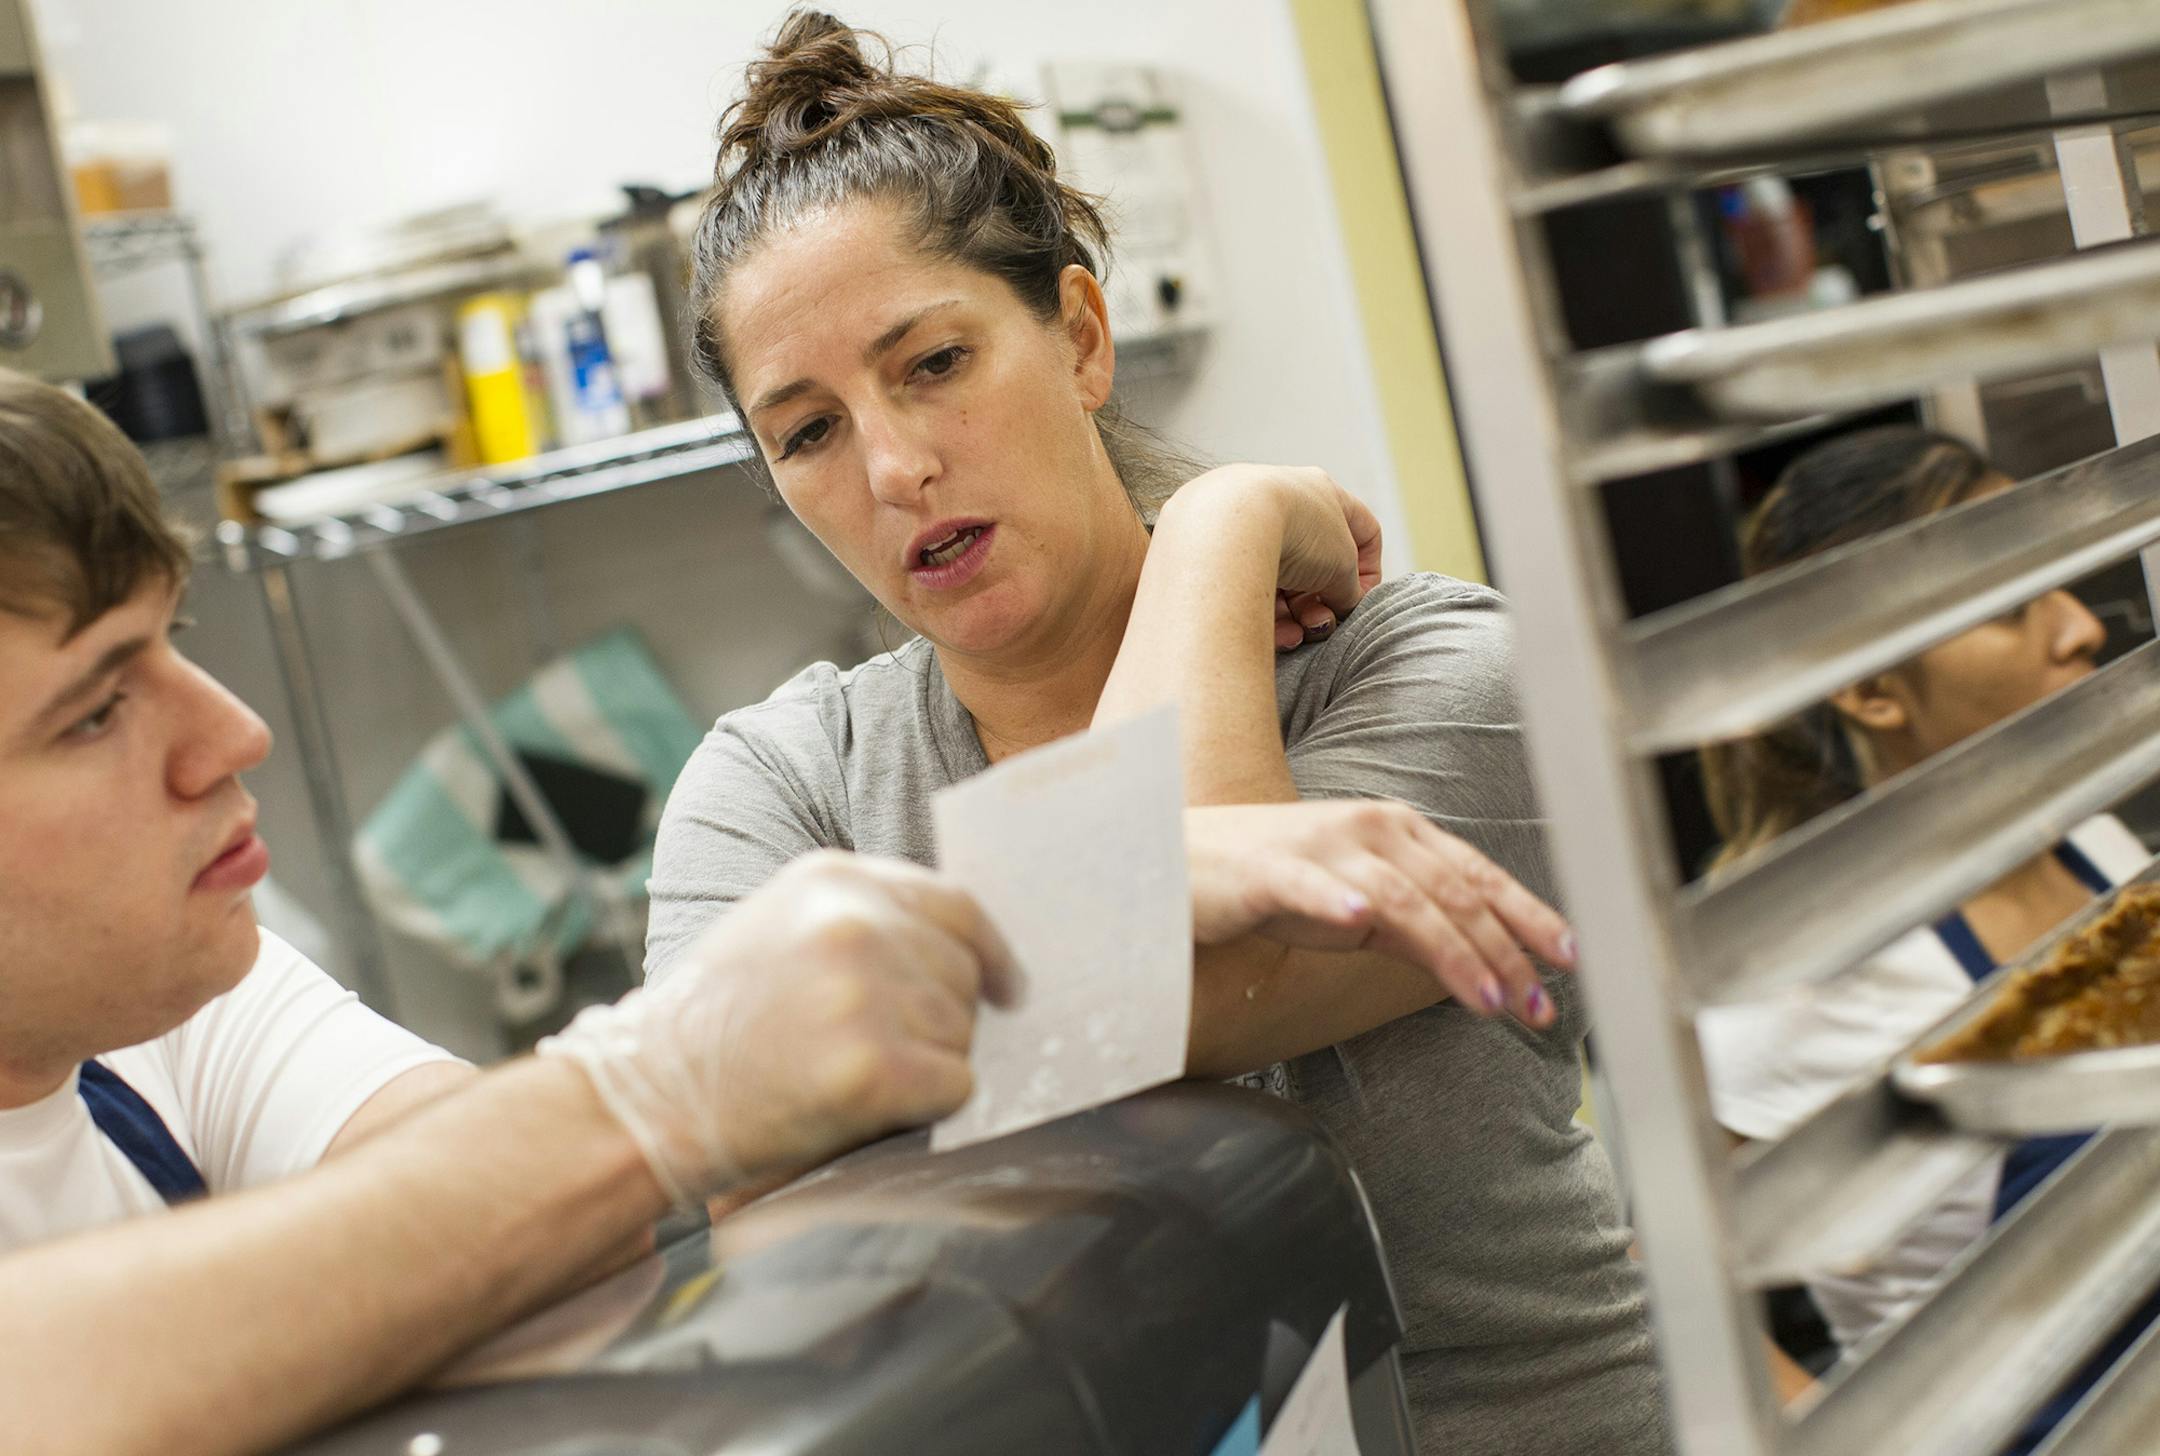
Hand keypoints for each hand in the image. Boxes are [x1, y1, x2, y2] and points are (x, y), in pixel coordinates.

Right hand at [542, 852, 1011, 1207]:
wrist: (645, 1097)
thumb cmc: (714, 1023)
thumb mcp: (780, 928)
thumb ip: (863, 920)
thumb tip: (965, 950)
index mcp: (833, 879)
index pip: (956, 906)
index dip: (989, 952)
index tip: (1007, 987)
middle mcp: (854, 925)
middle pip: (963, 973)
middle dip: (941, 1018)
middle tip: (879, 1050)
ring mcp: (862, 994)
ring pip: (961, 1033)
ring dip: (928, 1064)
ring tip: (849, 1073)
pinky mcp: (870, 1068)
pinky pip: (955, 1086)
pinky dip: (927, 1107)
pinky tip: (866, 1107)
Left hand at [1171, 464, 1383, 650]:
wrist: (1226, 530)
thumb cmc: (1294, 533)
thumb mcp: (1342, 565)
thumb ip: (1350, 586)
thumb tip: (1342, 603)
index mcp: (1320, 491)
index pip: (1361, 529)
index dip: (1368, 569)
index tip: (1358, 600)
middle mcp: (1280, 502)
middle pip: (1314, 563)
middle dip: (1321, 602)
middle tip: (1320, 624)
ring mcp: (1245, 524)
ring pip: (1280, 580)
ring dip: (1294, 615)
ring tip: (1294, 636)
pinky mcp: (1215, 549)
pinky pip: (1247, 585)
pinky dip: (1262, 611)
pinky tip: (1270, 632)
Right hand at [1185, 802, 1574, 1027]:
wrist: (1176, 862)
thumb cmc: (1271, 886)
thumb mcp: (1360, 907)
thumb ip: (1419, 928)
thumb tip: (1486, 964)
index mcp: (1397, 832)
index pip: (1478, 873)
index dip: (1528, 915)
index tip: (1570, 959)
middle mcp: (1368, 829)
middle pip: (1453, 890)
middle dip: (1504, 951)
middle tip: (1536, 1007)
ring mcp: (1319, 847)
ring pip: (1402, 897)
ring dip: (1452, 949)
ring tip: (1487, 998)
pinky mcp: (1266, 871)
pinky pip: (1308, 885)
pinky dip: (1334, 900)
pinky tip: (1357, 920)